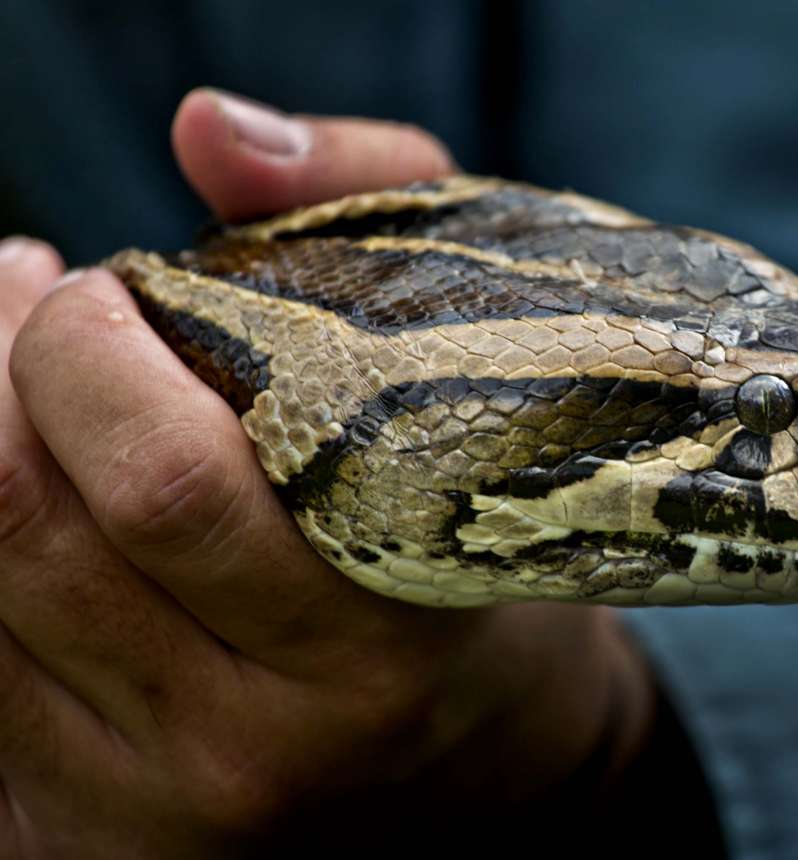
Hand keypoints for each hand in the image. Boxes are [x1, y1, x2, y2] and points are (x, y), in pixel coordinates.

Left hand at [0, 90, 653, 856]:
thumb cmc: (479, 529)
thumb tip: (204, 126)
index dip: (87, 350)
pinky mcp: (84, 850)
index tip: (112, 282)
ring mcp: (164, 812)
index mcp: (383, 639)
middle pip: (28, 532)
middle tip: (46, 307)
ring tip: (26, 380)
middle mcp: (267, 748)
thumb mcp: (475, 355)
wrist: (481, 754)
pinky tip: (26, 491)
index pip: (167, 486)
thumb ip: (370, 202)